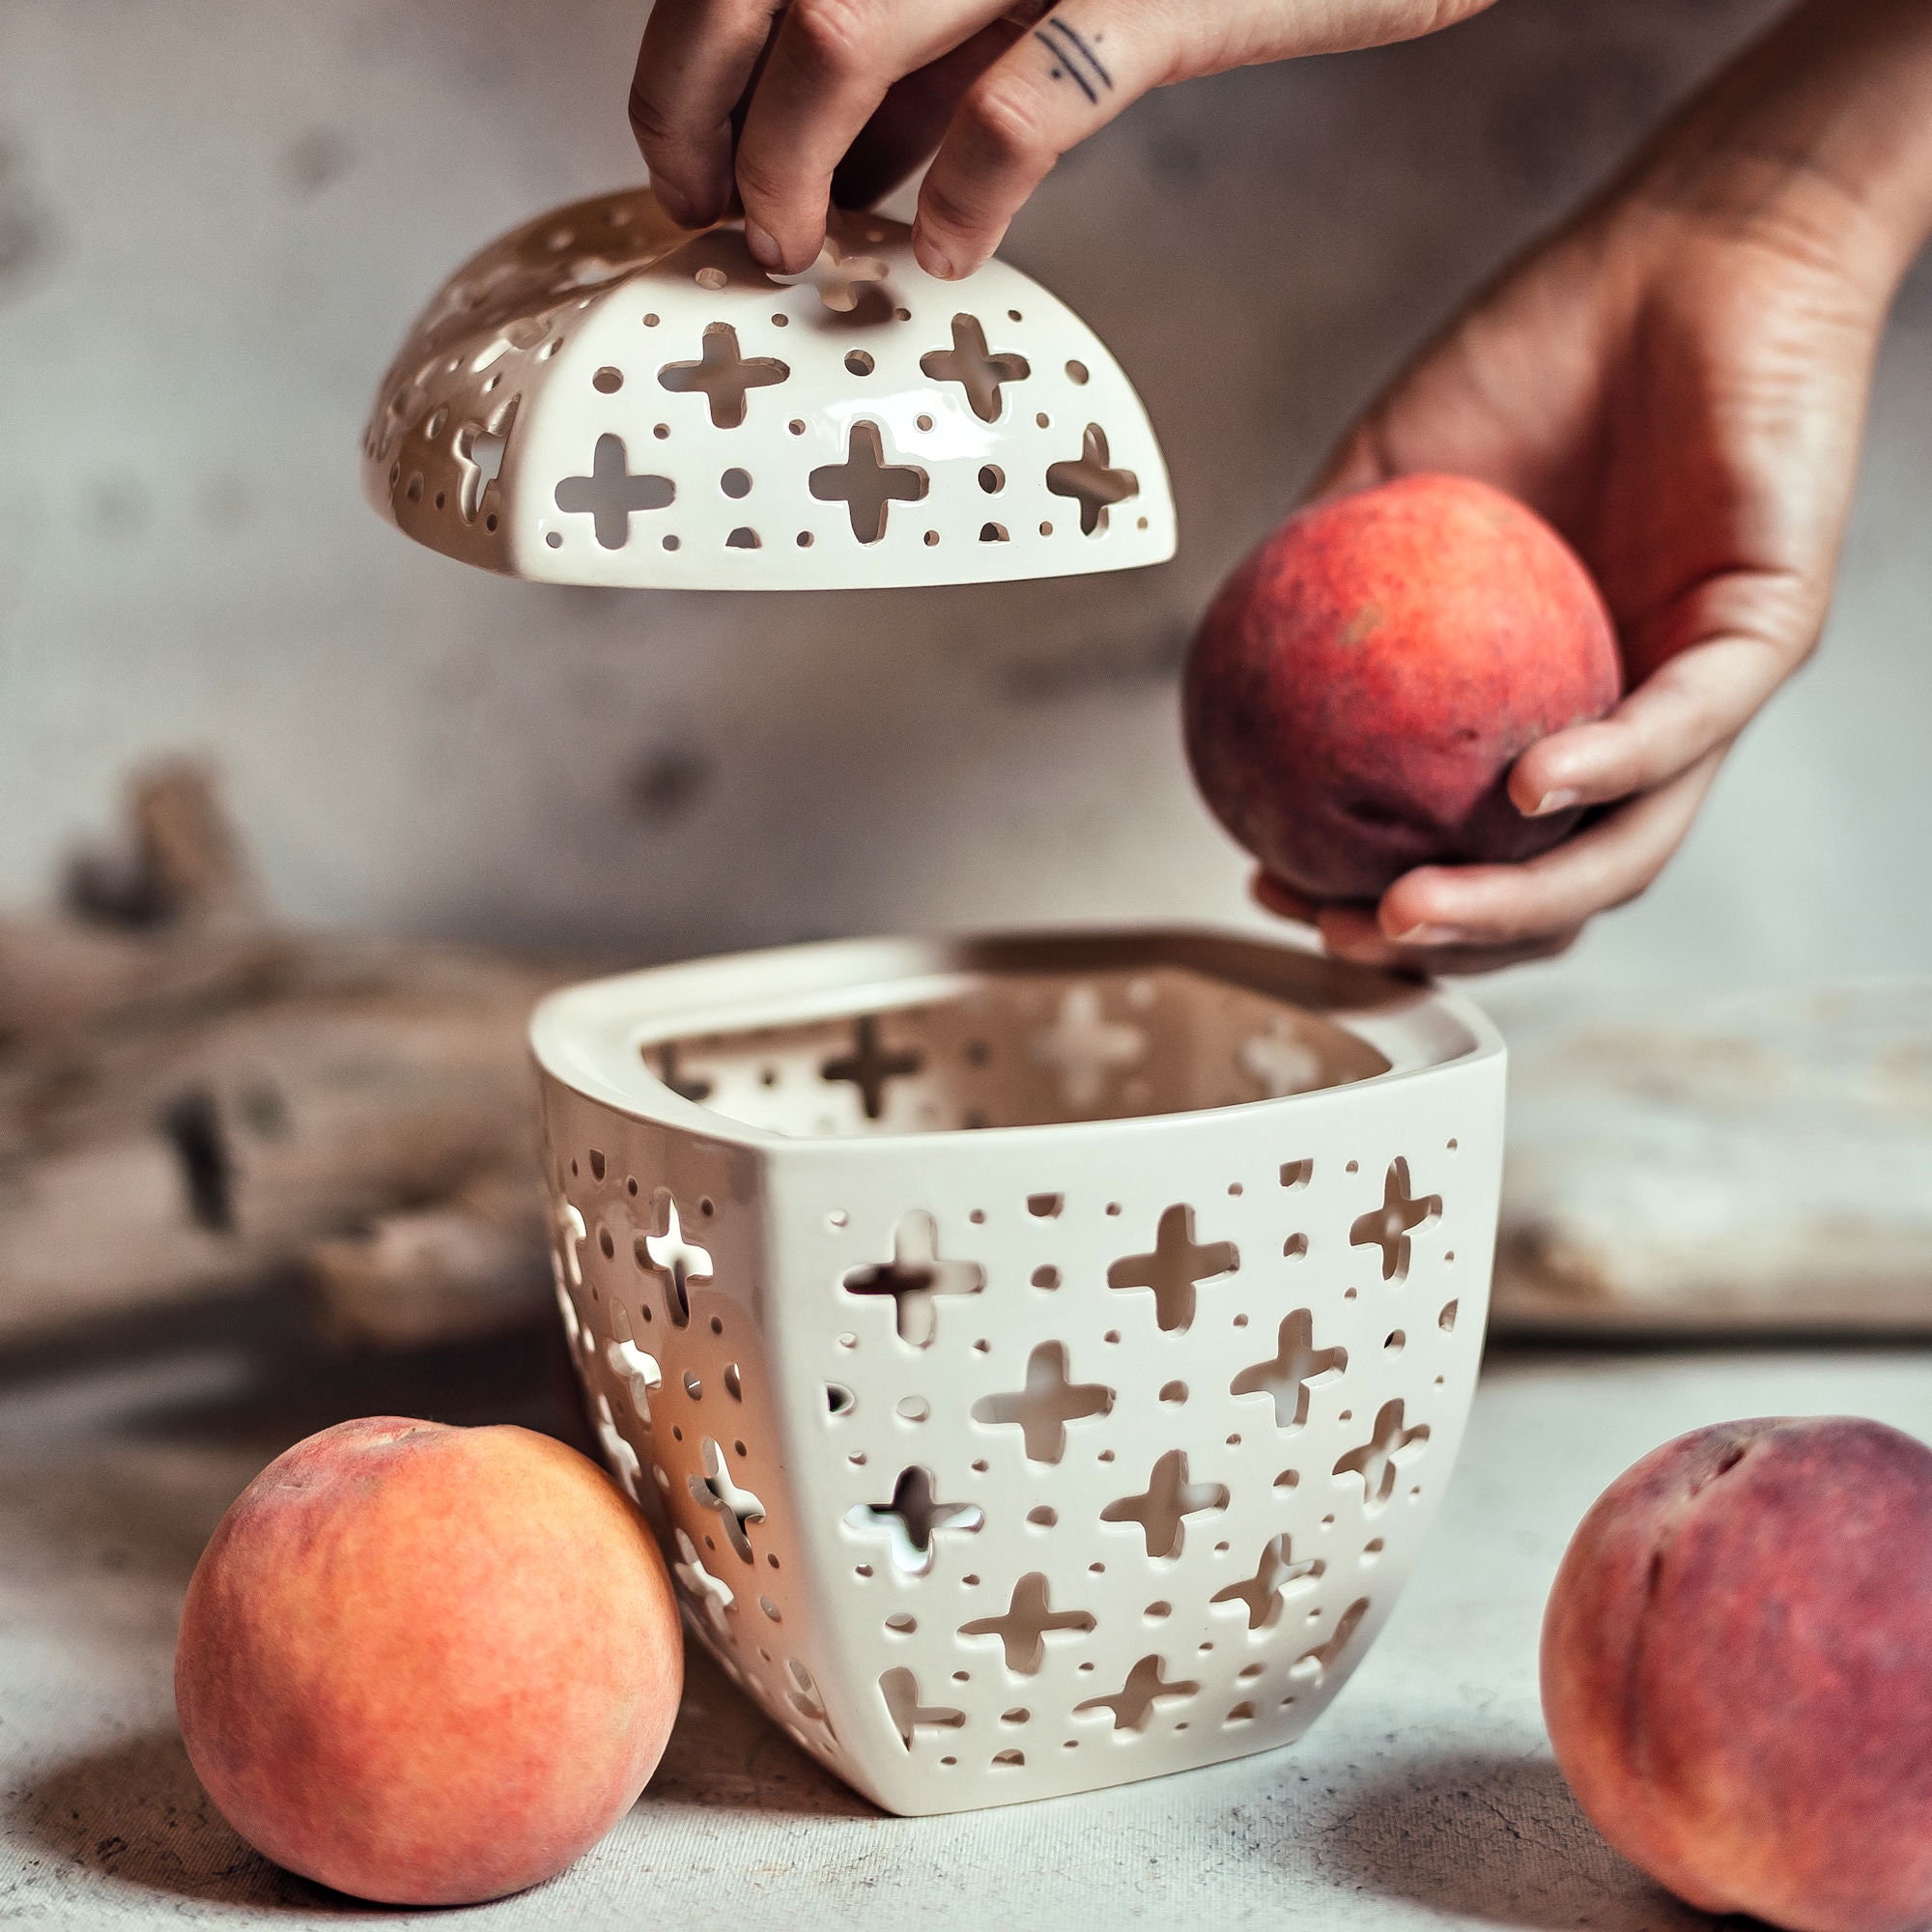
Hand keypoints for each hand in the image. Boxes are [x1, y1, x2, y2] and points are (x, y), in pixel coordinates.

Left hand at [629, 0, 1496, 278]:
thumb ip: (927, 48)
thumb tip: (829, 159)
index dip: (679, 71)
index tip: (685, 169)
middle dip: (704, 121)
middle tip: (724, 223)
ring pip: (838, 33)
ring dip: (791, 164)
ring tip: (802, 247)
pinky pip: (1021, 105)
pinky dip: (965, 194)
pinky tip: (947, 249)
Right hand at [1263, 135, 1916, 972]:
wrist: (1683, 245)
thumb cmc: (1543, 352)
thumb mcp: (1391, 475)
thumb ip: (1315, 572)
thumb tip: (1222, 668)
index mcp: (1540, 702)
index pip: (1468, 846)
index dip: (1375, 893)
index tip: (1277, 884)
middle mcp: (1625, 718)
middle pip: (1547, 889)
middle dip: (1443, 942)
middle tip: (1337, 930)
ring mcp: (1700, 686)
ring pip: (1624, 847)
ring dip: (1517, 906)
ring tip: (1405, 913)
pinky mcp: (1767, 628)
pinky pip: (1689, 724)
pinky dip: (1610, 767)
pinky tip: (1525, 788)